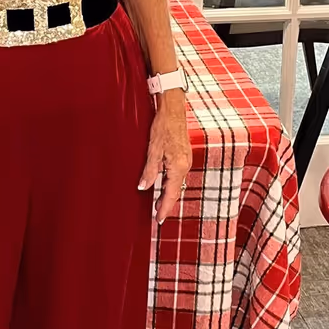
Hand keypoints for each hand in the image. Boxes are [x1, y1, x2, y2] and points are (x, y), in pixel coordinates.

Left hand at [137, 91, 191, 223]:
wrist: (173, 109)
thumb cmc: (163, 126)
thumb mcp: (153, 150)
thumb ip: (149, 171)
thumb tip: (143, 187)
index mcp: (178, 167)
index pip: (171, 194)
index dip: (164, 208)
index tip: (159, 219)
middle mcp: (185, 165)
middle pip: (175, 191)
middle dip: (166, 204)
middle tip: (157, 215)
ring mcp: (186, 160)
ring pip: (177, 183)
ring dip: (168, 193)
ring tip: (158, 203)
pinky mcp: (184, 155)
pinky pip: (178, 175)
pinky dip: (171, 183)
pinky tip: (163, 183)